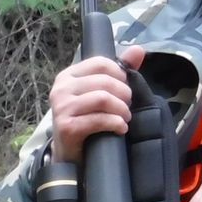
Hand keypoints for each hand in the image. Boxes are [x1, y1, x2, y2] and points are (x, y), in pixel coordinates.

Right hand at [48, 45, 146, 162]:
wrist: (69, 152)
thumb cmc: (86, 119)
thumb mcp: (100, 93)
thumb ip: (119, 71)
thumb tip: (138, 49)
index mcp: (69, 75)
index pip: (101, 63)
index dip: (120, 74)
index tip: (125, 89)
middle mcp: (62, 88)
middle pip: (105, 81)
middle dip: (124, 94)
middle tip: (128, 107)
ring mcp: (62, 107)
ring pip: (103, 98)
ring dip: (122, 109)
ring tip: (125, 118)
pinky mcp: (67, 126)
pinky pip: (99, 119)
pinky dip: (116, 123)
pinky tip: (121, 128)